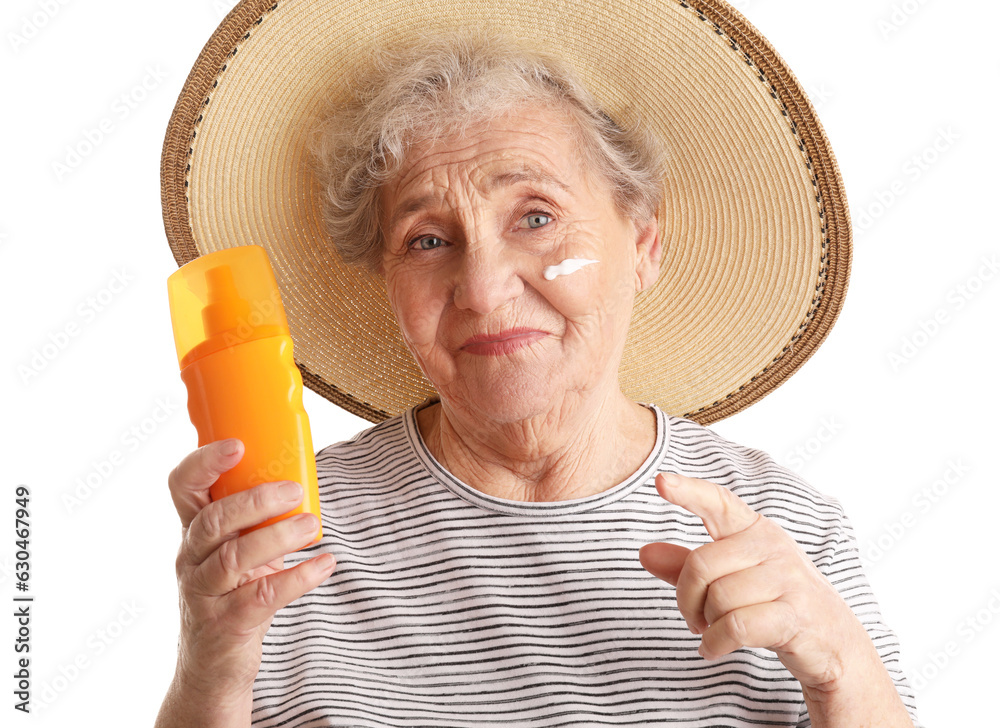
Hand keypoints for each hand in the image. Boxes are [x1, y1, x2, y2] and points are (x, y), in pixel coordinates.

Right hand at [166, 439, 335, 707]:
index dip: (204, 462)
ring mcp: (206, 594)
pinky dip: (298, 577)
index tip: (238, 444)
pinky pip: (263, 596)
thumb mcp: (235, 551)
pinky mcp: (228, 624)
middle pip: (214, 521)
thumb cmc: (233, 595)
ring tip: (313, 524)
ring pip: (234, 558)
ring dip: (278, 536)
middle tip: (295, 490)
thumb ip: (253, 519)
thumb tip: (298, 475)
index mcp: (194, 532)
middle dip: (256, 500)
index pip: (183, 487)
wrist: (214, 670)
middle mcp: (192, 559)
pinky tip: (325, 564)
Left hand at [638, 472, 870, 691]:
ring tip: (713, 631)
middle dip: (686, 598)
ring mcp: (787, 580)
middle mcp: (772, 547)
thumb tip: (645, 553)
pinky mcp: (793, 616)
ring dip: (705, 624)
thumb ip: (687, 565)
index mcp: (755, 530)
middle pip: (701, 565)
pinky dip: (714, 643)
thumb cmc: (775, 601)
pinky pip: (735, 627)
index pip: (719, 502)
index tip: (661, 481)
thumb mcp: (733, 577)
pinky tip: (711, 649)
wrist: (835, 643)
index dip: (689, 492)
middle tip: (693, 617)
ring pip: (717, 598)